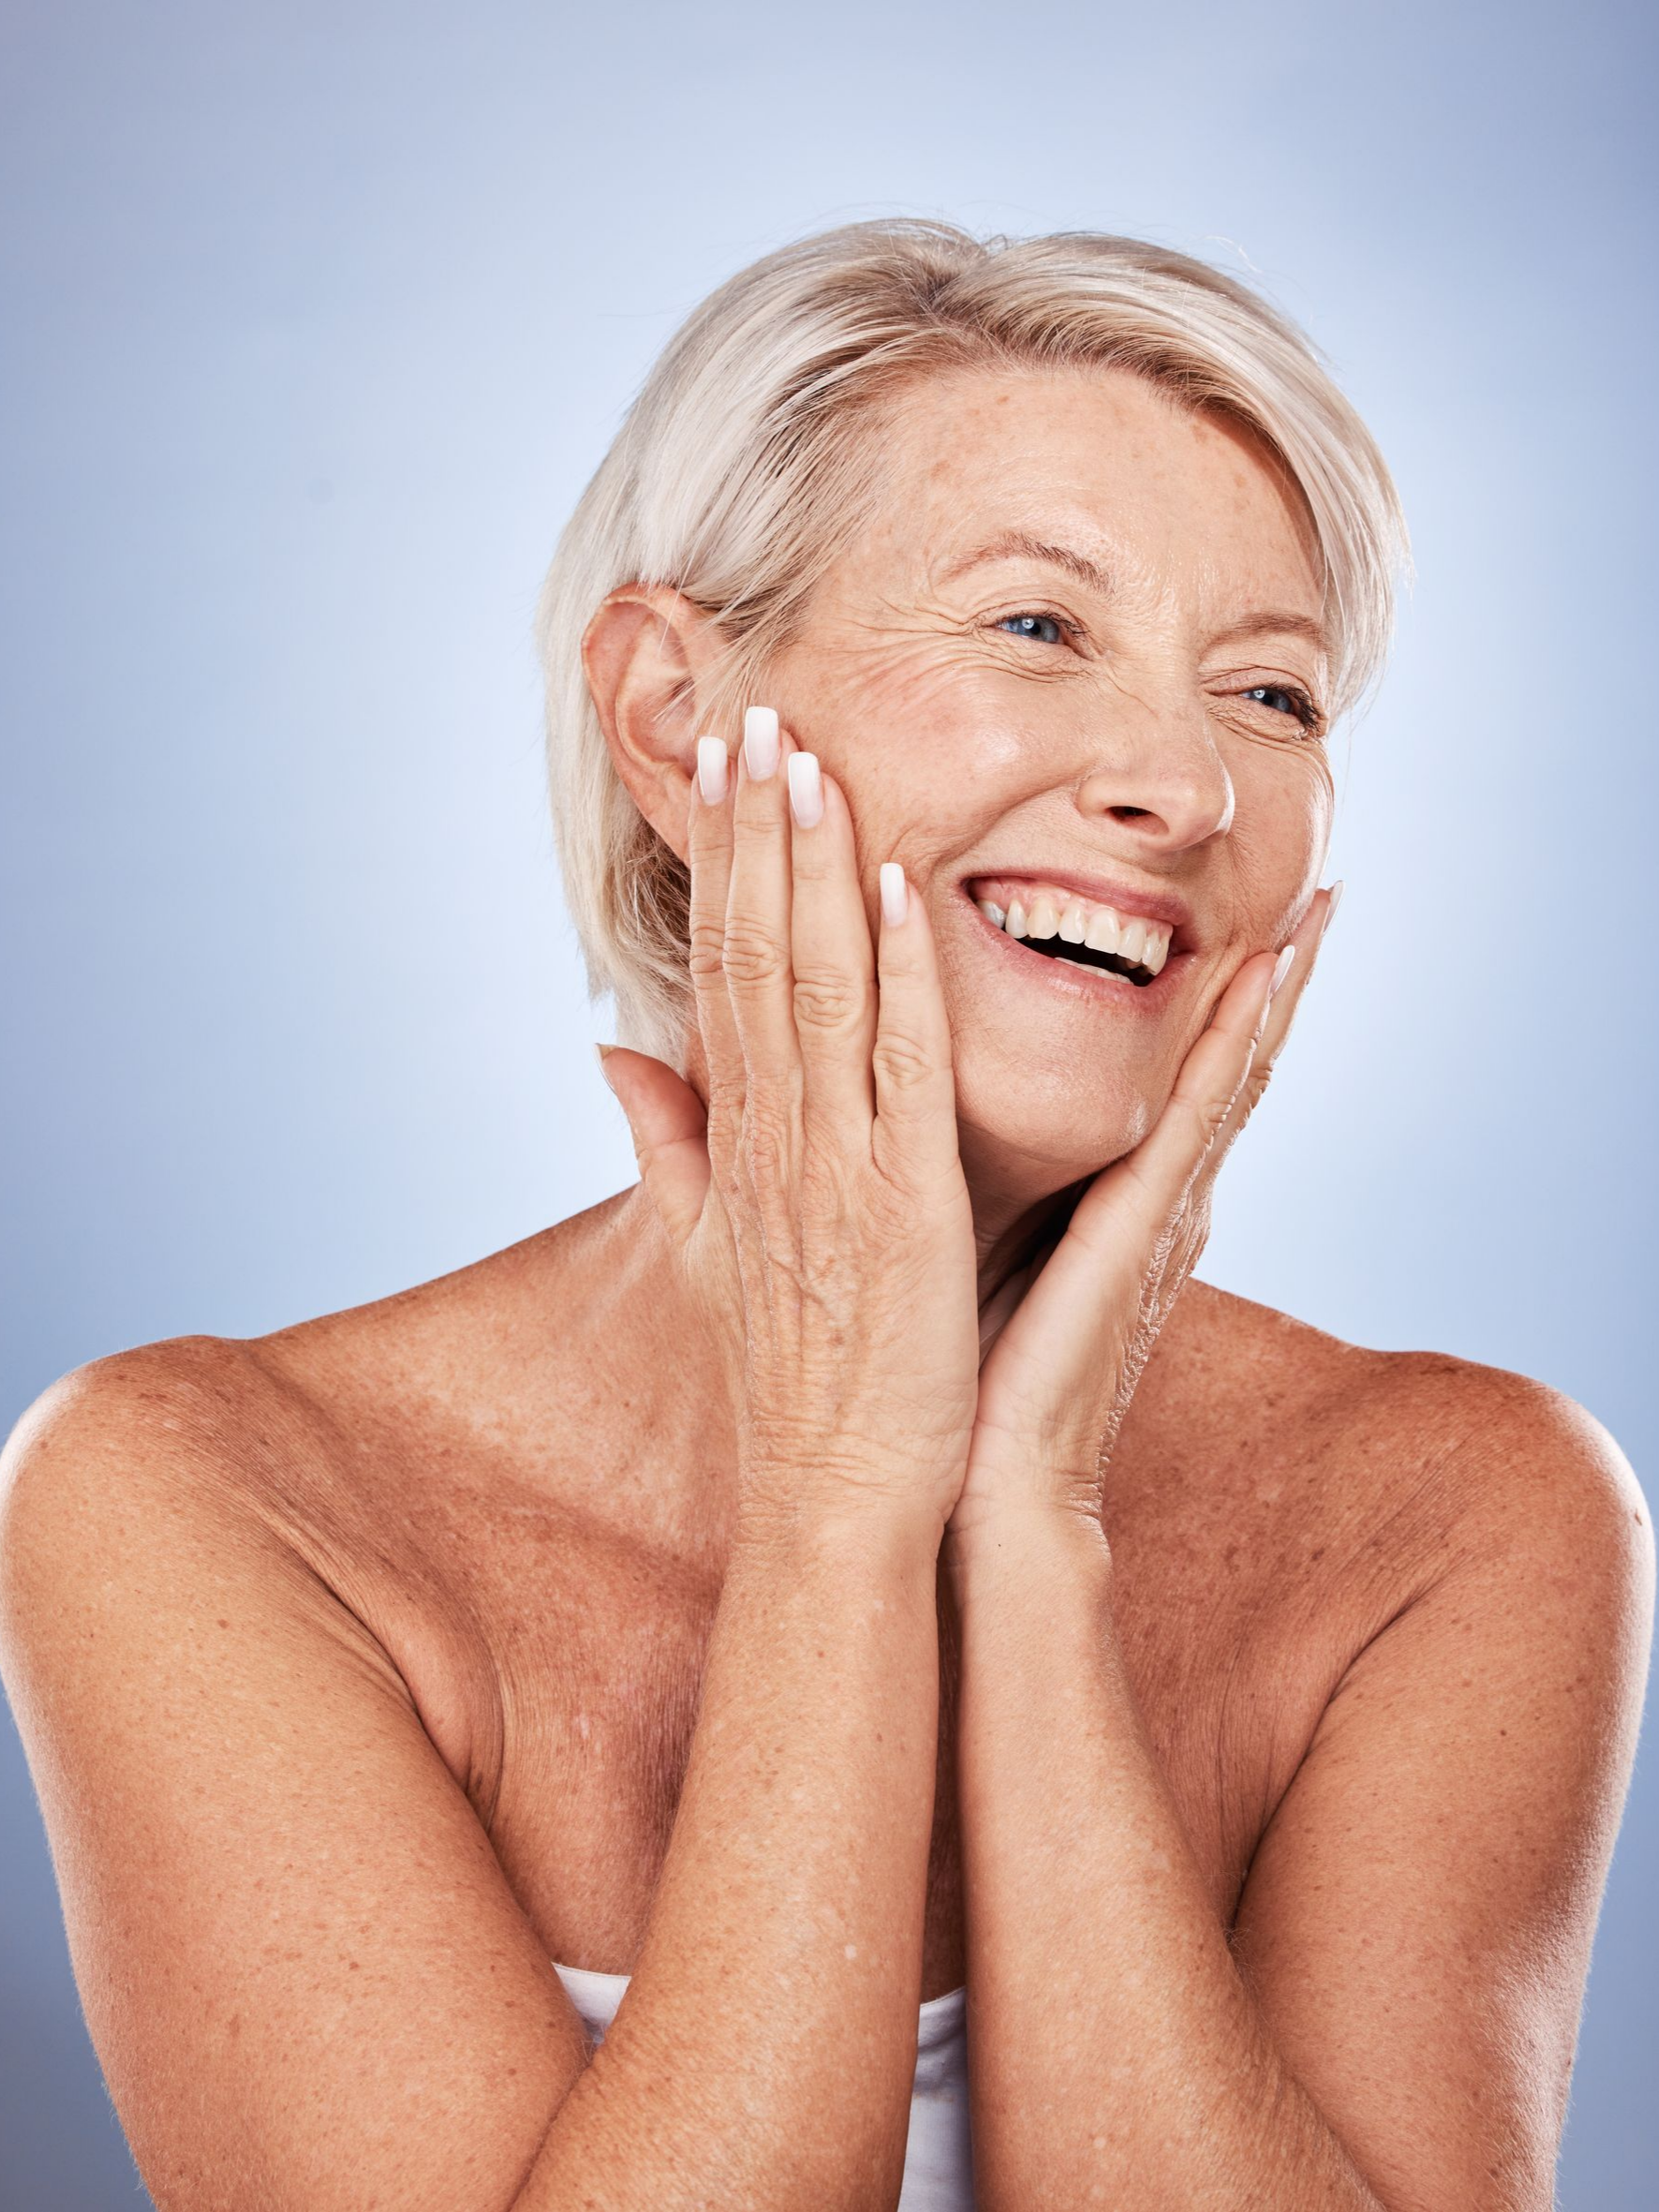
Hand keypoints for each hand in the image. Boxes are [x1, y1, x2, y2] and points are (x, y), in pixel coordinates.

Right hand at [600, 709, 980, 1535]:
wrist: (834, 1497)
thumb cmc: (792, 1378)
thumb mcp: (712, 1248)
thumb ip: (669, 1142)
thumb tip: (611, 1052)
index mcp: (743, 1144)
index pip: (723, 975)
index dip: (724, 866)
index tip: (726, 768)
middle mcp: (777, 1140)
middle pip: (754, 957)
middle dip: (754, 833)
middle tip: (755, 712)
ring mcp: (837, 1169)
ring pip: (814, 990)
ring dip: (811, 870)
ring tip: (807, 759)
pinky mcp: (904, 1208)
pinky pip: (898, 1072)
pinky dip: (898, 976)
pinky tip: (898, 885)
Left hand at [947, 885, 1342, 1544]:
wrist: (987, 1495)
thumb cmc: (967, 1382)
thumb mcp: (971, 1258)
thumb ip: (982, 1188)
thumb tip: (944, 1129)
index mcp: (1117, 1206)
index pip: (1178, 1086)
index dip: (1214, 1006)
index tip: (1242, 926)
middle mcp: (1154, 1203)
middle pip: (1224, 1070)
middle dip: (1269, 982)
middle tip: (1313, 892)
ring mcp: (1158, 1217)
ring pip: (1228, 1080)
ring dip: (1272, 993)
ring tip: (1314, 910)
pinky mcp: (1141, 1235)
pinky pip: (1194, 1120)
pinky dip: (1232, 1047)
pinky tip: (1259, 981)